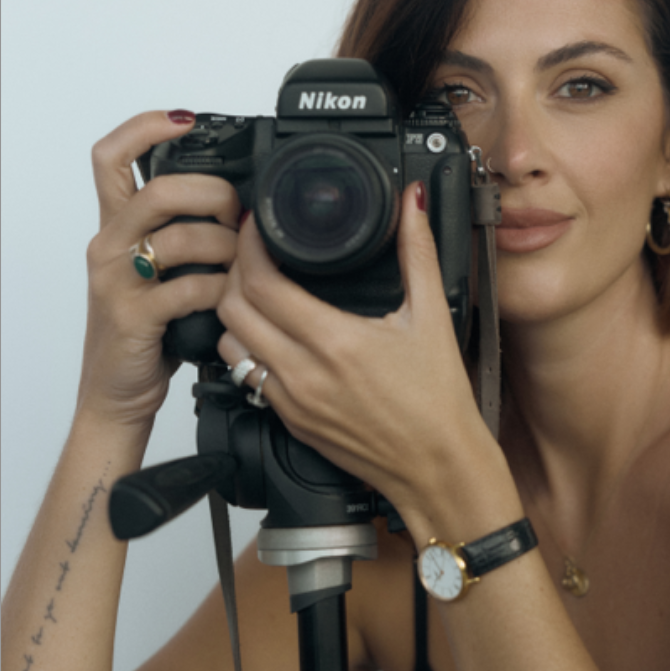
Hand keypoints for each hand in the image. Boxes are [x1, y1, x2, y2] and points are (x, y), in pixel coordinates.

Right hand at [79, 111, 241, 430]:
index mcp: (116, 229)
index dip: (145, 128)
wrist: (116, 394)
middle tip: (237, 216)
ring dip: (224, 248)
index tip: (184, 120)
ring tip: (240, 267)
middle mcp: (109, 246)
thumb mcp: (160, 276)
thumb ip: (184, 241)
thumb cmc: (146, 335)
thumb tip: (239, 215)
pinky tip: (227, 301)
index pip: (111, 157)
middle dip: (212, 194)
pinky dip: (218, 292)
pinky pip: (186, 288)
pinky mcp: (132, 316)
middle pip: (159, 189)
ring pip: (178, 236)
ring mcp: (117, 281)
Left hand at [217, 182, 492, 533]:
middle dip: (234, 272)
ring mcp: (291, 401)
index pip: (261, 282)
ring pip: (230, 346)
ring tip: (255, 293)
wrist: (438, 467)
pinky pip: (247, 379)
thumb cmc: (438, 403)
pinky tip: (270, 337)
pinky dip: (248, 350)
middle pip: (231, 309)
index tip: (258, 227)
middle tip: (253, 254)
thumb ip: (417, 252)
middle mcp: (304, 373)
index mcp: (335, 341)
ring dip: (234, 314)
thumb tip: (414, 203)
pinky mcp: (290, 422)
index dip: (249, 245)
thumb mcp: (432, 317)